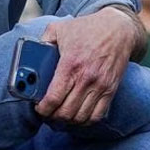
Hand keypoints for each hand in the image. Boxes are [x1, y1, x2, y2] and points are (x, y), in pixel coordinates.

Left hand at [34, 7, 144, 124]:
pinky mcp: (111, 90)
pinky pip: (97, 115)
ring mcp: (100, 86)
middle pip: (66, 112)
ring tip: (60, 115)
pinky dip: (85, 120)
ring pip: (81, 117)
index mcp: (70, 64)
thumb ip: (43, 41)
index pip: (54, 98)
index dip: (43, 109)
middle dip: (52, 116)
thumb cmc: (87, 29)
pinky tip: (77, 115)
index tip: (38, 108)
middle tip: (47, 113)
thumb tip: (31, 54)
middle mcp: (86, 78)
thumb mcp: (59, 28)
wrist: (118, 28)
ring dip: (68, 121)